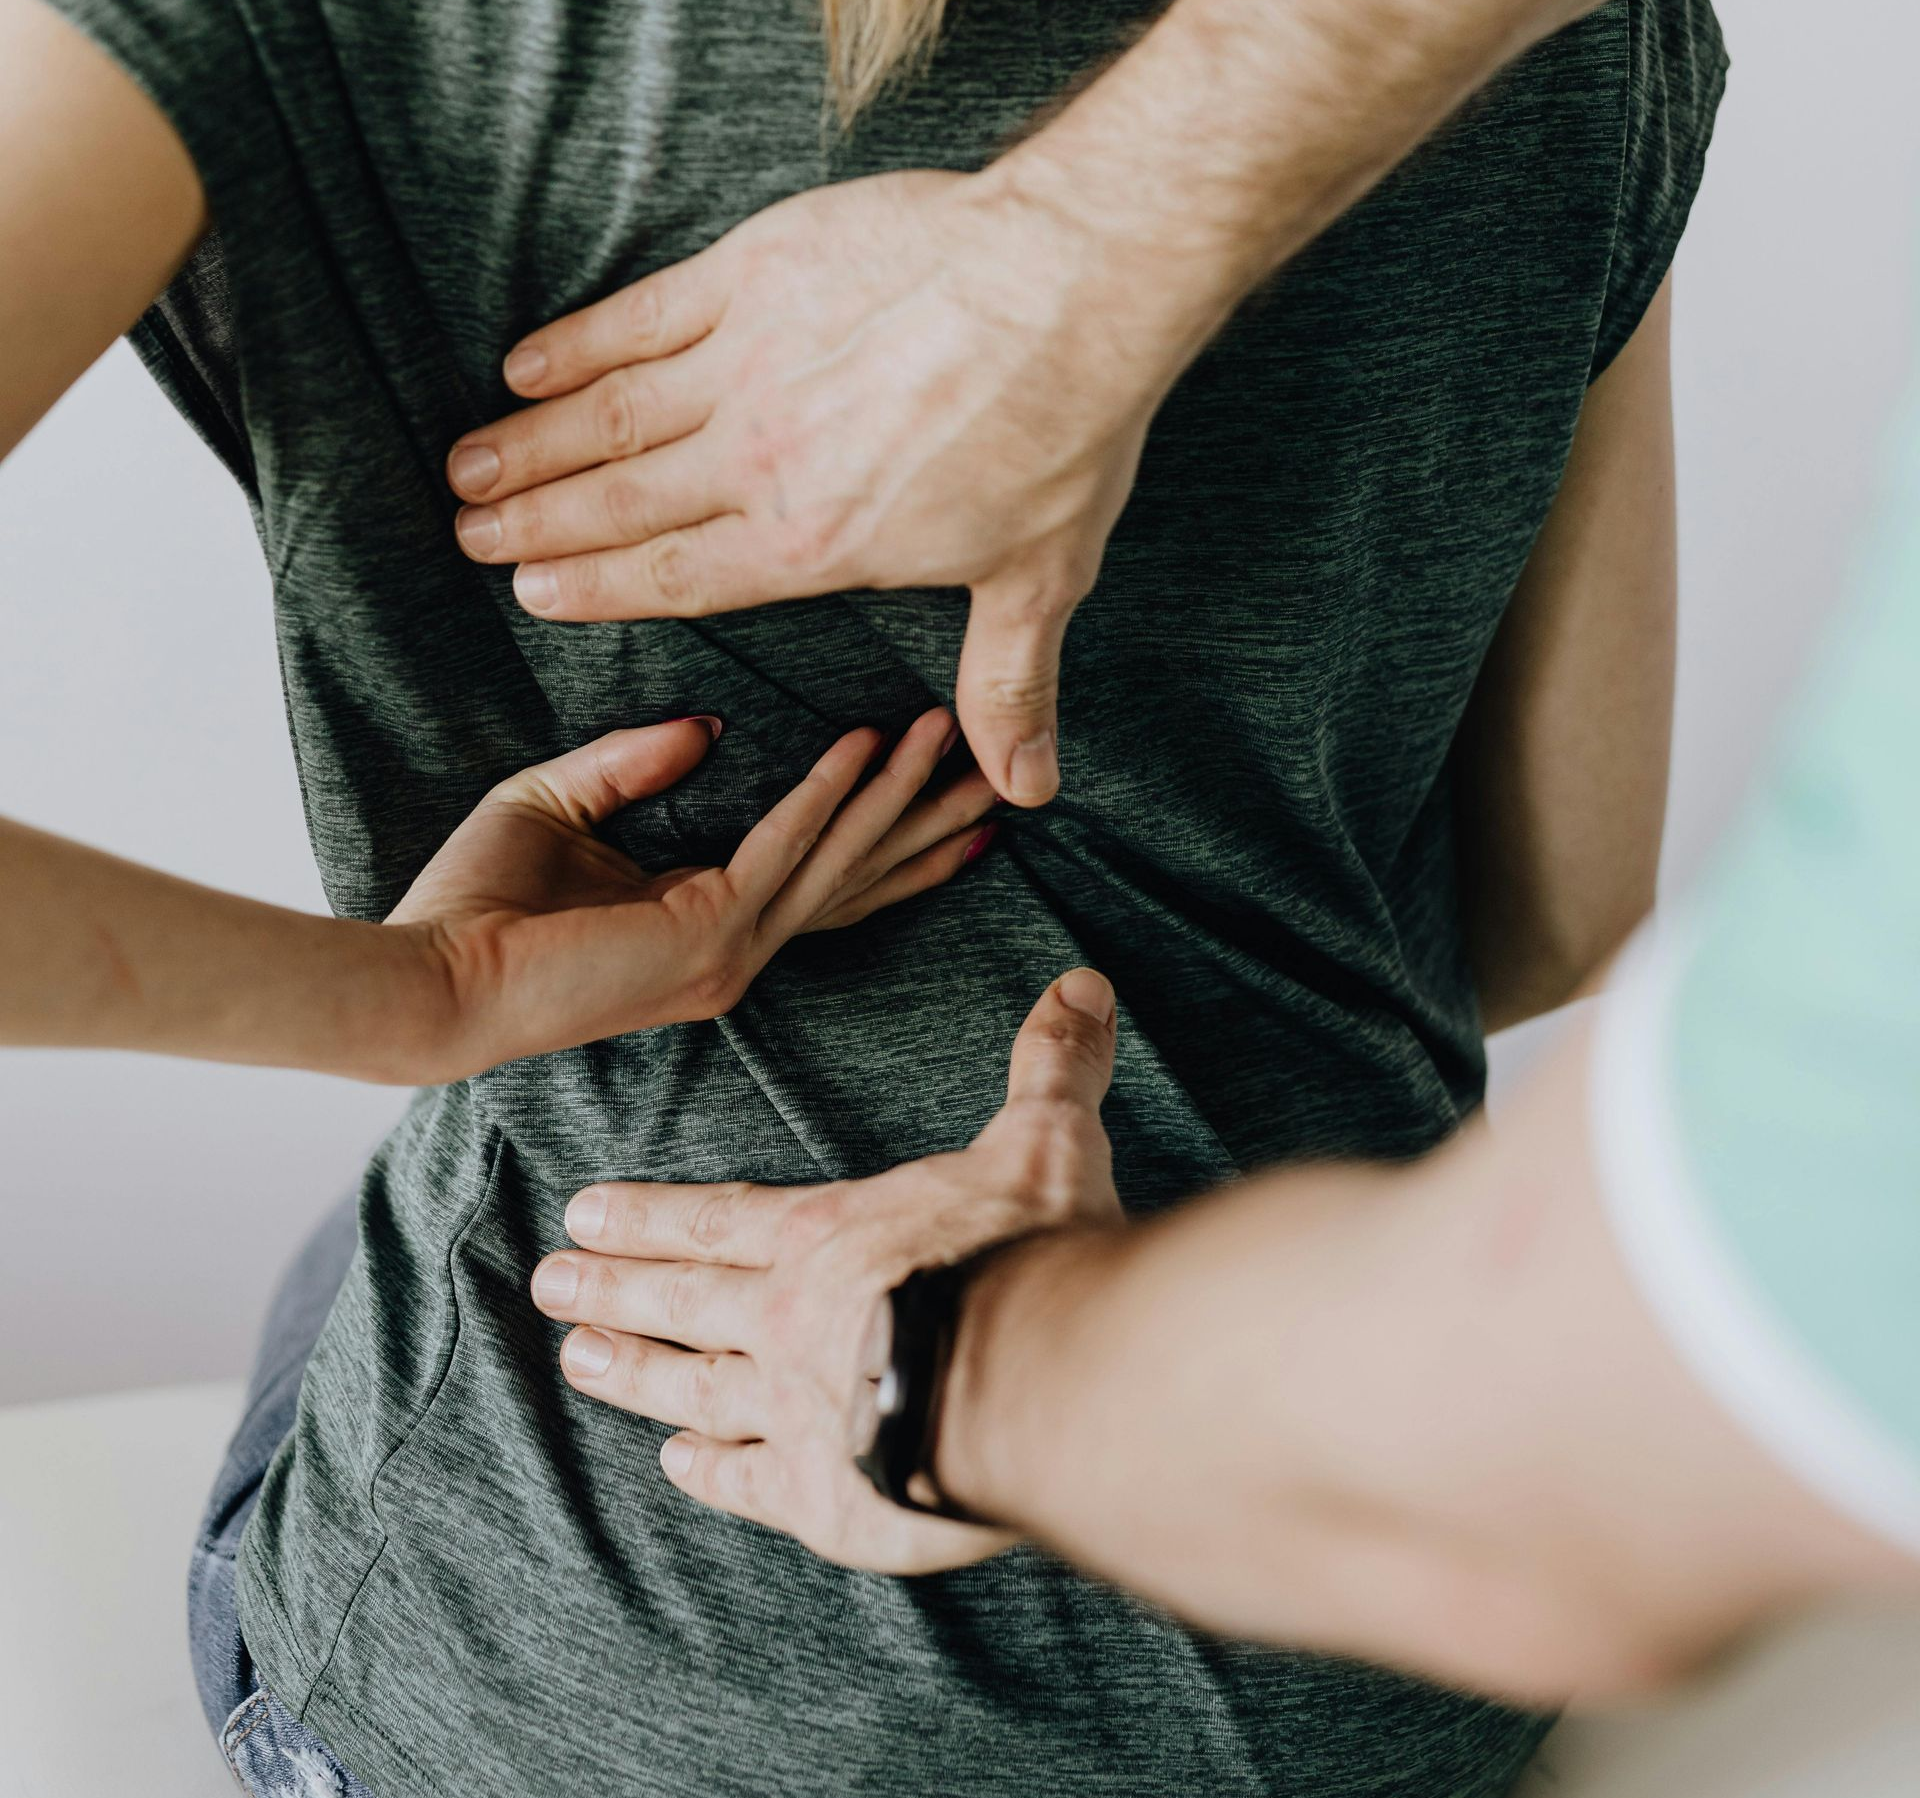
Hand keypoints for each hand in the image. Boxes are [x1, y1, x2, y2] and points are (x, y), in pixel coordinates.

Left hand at [390, 708, 994, 1079]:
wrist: (424, 981)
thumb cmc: (472, 907)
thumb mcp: (558, 806)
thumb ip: (632, 765)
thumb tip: (709, 727)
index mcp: (706, 932)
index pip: (820, 881)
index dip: (887, 840)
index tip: (946, 800)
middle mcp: (735, 952)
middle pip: (857, 877)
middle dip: (928, 823)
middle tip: (999, 775)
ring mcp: (729, 953)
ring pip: (839, 859)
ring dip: (899, 794)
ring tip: (952, 737)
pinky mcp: (707, 936)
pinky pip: (785, 847)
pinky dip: (828, 793)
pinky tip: (867, 746)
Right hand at [447, 171, 1184, 808]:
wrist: (1070, 285)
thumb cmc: (1060, 435)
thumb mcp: (1037, 580)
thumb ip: (1008, 688)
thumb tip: (1029, 790)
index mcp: (810, 544)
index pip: (678, 577)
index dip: (597, 587)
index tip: (532, 594)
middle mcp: (758, 463)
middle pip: (620, 503)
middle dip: (537, 524)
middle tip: (468, 534)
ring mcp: (747, 364)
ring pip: (609, 417)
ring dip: (530, 445)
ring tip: (467, 467)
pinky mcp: (753, 273)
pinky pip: (639, 316)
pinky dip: (576, 343)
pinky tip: (526, 363)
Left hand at [529, 968, 1122, 1572]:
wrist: (1036, 1384)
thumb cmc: (1030, 1257)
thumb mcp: (1047, 1142)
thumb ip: (1051, 1067)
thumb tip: (1082, 983)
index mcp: (829, 1236)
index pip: (716, 1217)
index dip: (646, 1214)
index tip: (582, 1210)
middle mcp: (790, 1319)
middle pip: (683, 1298)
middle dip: (612, 1286)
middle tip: (547, 1283)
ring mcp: (796, 1411)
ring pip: (692, 1387)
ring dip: (633, 1371)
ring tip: (577, 1360)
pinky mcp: (823, 1497)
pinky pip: (748, 1481)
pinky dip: (708, 1472)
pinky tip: (676, 1465)